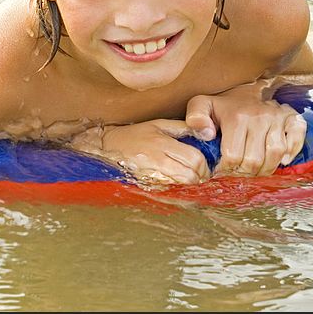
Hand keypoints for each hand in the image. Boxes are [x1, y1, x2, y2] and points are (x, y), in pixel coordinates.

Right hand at [74, 120, 208, 184]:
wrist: (107, 146)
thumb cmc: (135, 135)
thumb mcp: (158, 124)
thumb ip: (181, 128)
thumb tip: (203, 132)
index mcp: (163, 142)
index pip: (194, 158)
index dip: (204, 165)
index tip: (205, 167)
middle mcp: (157, 158)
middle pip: (189, 174)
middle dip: (199, 177)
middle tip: (201, 176)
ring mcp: (149, 173)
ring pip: (178, 184)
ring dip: (188, 184)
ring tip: (190, 179)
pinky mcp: (143, 182)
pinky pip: (166, 189)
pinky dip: (174, 187)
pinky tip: (175, 182)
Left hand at [185, 86, 306, 176]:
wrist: (246, 91)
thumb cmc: (223, 106)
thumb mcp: (202, 106)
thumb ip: (195, 118)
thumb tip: (207, 135)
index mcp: (236, 116)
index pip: (233, 157)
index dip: (226, 169)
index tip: (222, 169)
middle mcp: (260, 116)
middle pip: (254, 160)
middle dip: (244, 172)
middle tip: (238, 172)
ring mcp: (278, 117)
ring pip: (275, 155)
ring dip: (265, 168)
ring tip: (254, 169)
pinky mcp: (293, 119)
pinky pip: (297, 141)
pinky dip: (291, 153)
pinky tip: (279, 160)